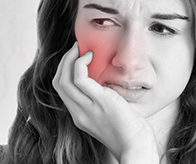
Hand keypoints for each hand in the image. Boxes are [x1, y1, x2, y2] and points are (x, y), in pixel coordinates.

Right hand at [52, 42, 159, 162]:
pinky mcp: (99, 101)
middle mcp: (78, 112)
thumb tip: (105, 83)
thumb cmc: (129, 132)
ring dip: (70, 58)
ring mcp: (86, 108)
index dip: (64, 71)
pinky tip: (91, 56)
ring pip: (64, 79)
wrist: (136, 147)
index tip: (74, 58)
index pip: (61, 90)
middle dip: (64, 61)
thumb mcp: (108, 115)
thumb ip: (101, 102)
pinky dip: (80, 63)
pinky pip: (79, 78)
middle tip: (76, 48)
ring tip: (80, 48)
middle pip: (58, 82)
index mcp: (79, 116)